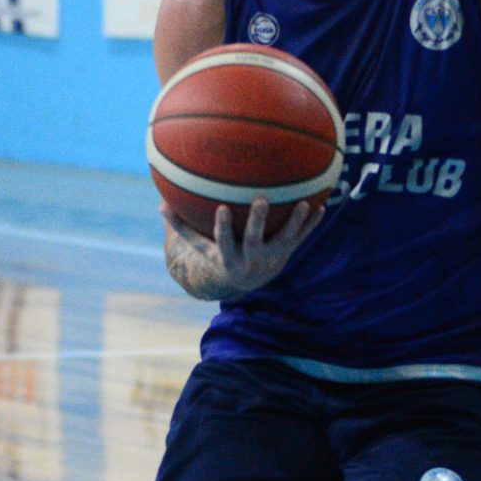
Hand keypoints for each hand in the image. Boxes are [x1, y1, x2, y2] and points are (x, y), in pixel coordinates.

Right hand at [164, 196, 322, 297]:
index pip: (224, 241)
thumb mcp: (200, 246)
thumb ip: (182, 227)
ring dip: (295, 222)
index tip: (221, 208)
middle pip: (255, 239)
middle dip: (259, 222)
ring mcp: (272, 257)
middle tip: (261, 200)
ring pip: (285, 239)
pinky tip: (321, 206)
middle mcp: (252, 259)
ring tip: (303, 203)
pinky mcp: (287, 253)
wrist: (246, 279)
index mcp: (229, 257)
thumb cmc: (219, 255)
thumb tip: (159, 204)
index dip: (223, 227)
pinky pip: (301, 238)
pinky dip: (311, 224)